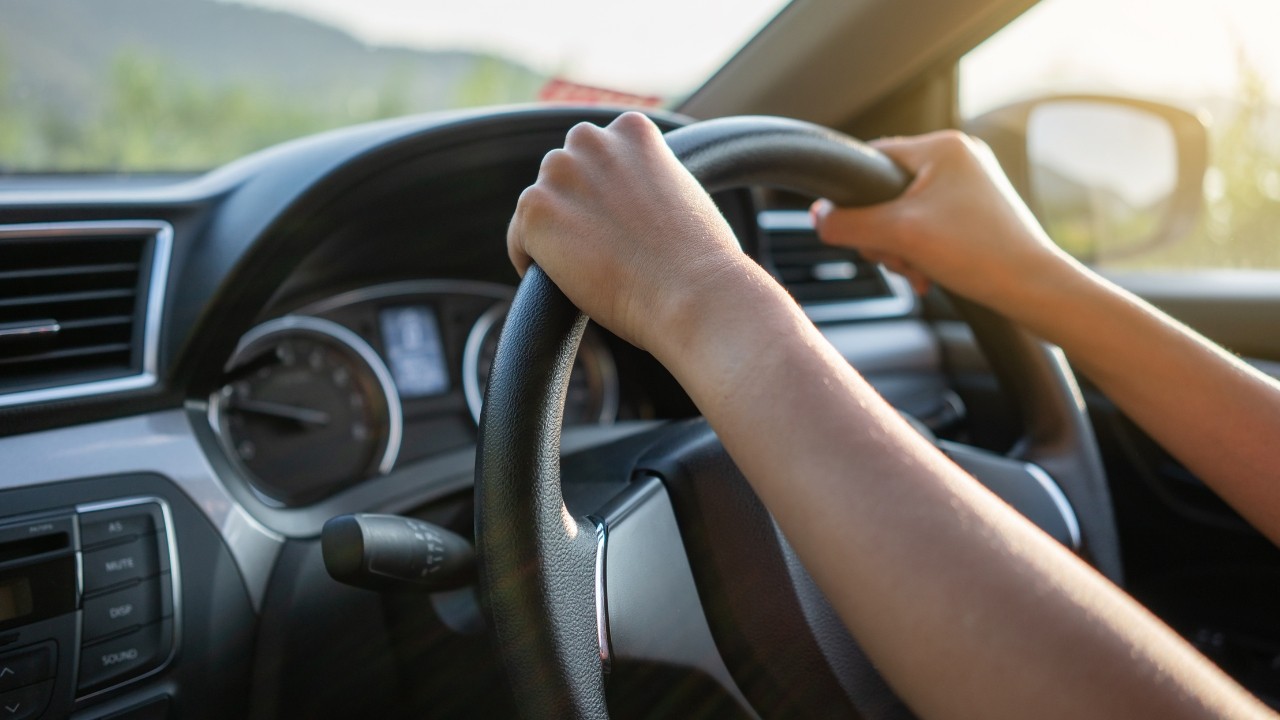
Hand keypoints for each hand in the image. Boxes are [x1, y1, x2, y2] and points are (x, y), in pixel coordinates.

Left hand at [508, 112, 753, 353]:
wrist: (692, 292)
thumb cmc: (700, 259)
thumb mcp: (682, 194)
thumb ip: (647, 180)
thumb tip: (626, 203)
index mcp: (632, 129)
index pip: (597, 155)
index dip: (604, 194)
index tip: (617, 224)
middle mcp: (591, 140)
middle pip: (563, 173)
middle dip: (575, 207)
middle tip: (602, 250)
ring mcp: (559, 172)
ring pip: (541, 206)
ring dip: (556, 234)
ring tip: (589, 268)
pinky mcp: (534, 210)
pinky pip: (519, 240)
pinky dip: (534, 263)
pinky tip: (566, 282)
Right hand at [810, 130, 1076, 311]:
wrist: (1035, 289)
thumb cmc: (978, 253)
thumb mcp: (898, 235)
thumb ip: (848, 223)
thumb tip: (817, 217)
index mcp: (943, 146)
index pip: (872, 159)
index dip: (854, 197)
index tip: (853, 229)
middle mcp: (960, 158)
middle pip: (887, 191)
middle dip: (882, 232)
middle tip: (895, 257)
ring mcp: (971, 186)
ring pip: (906, 214)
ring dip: (901, 247)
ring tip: (917, 270)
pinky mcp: (978, 213)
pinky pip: (929, 227)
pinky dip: (921, 252)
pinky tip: (927, 275)